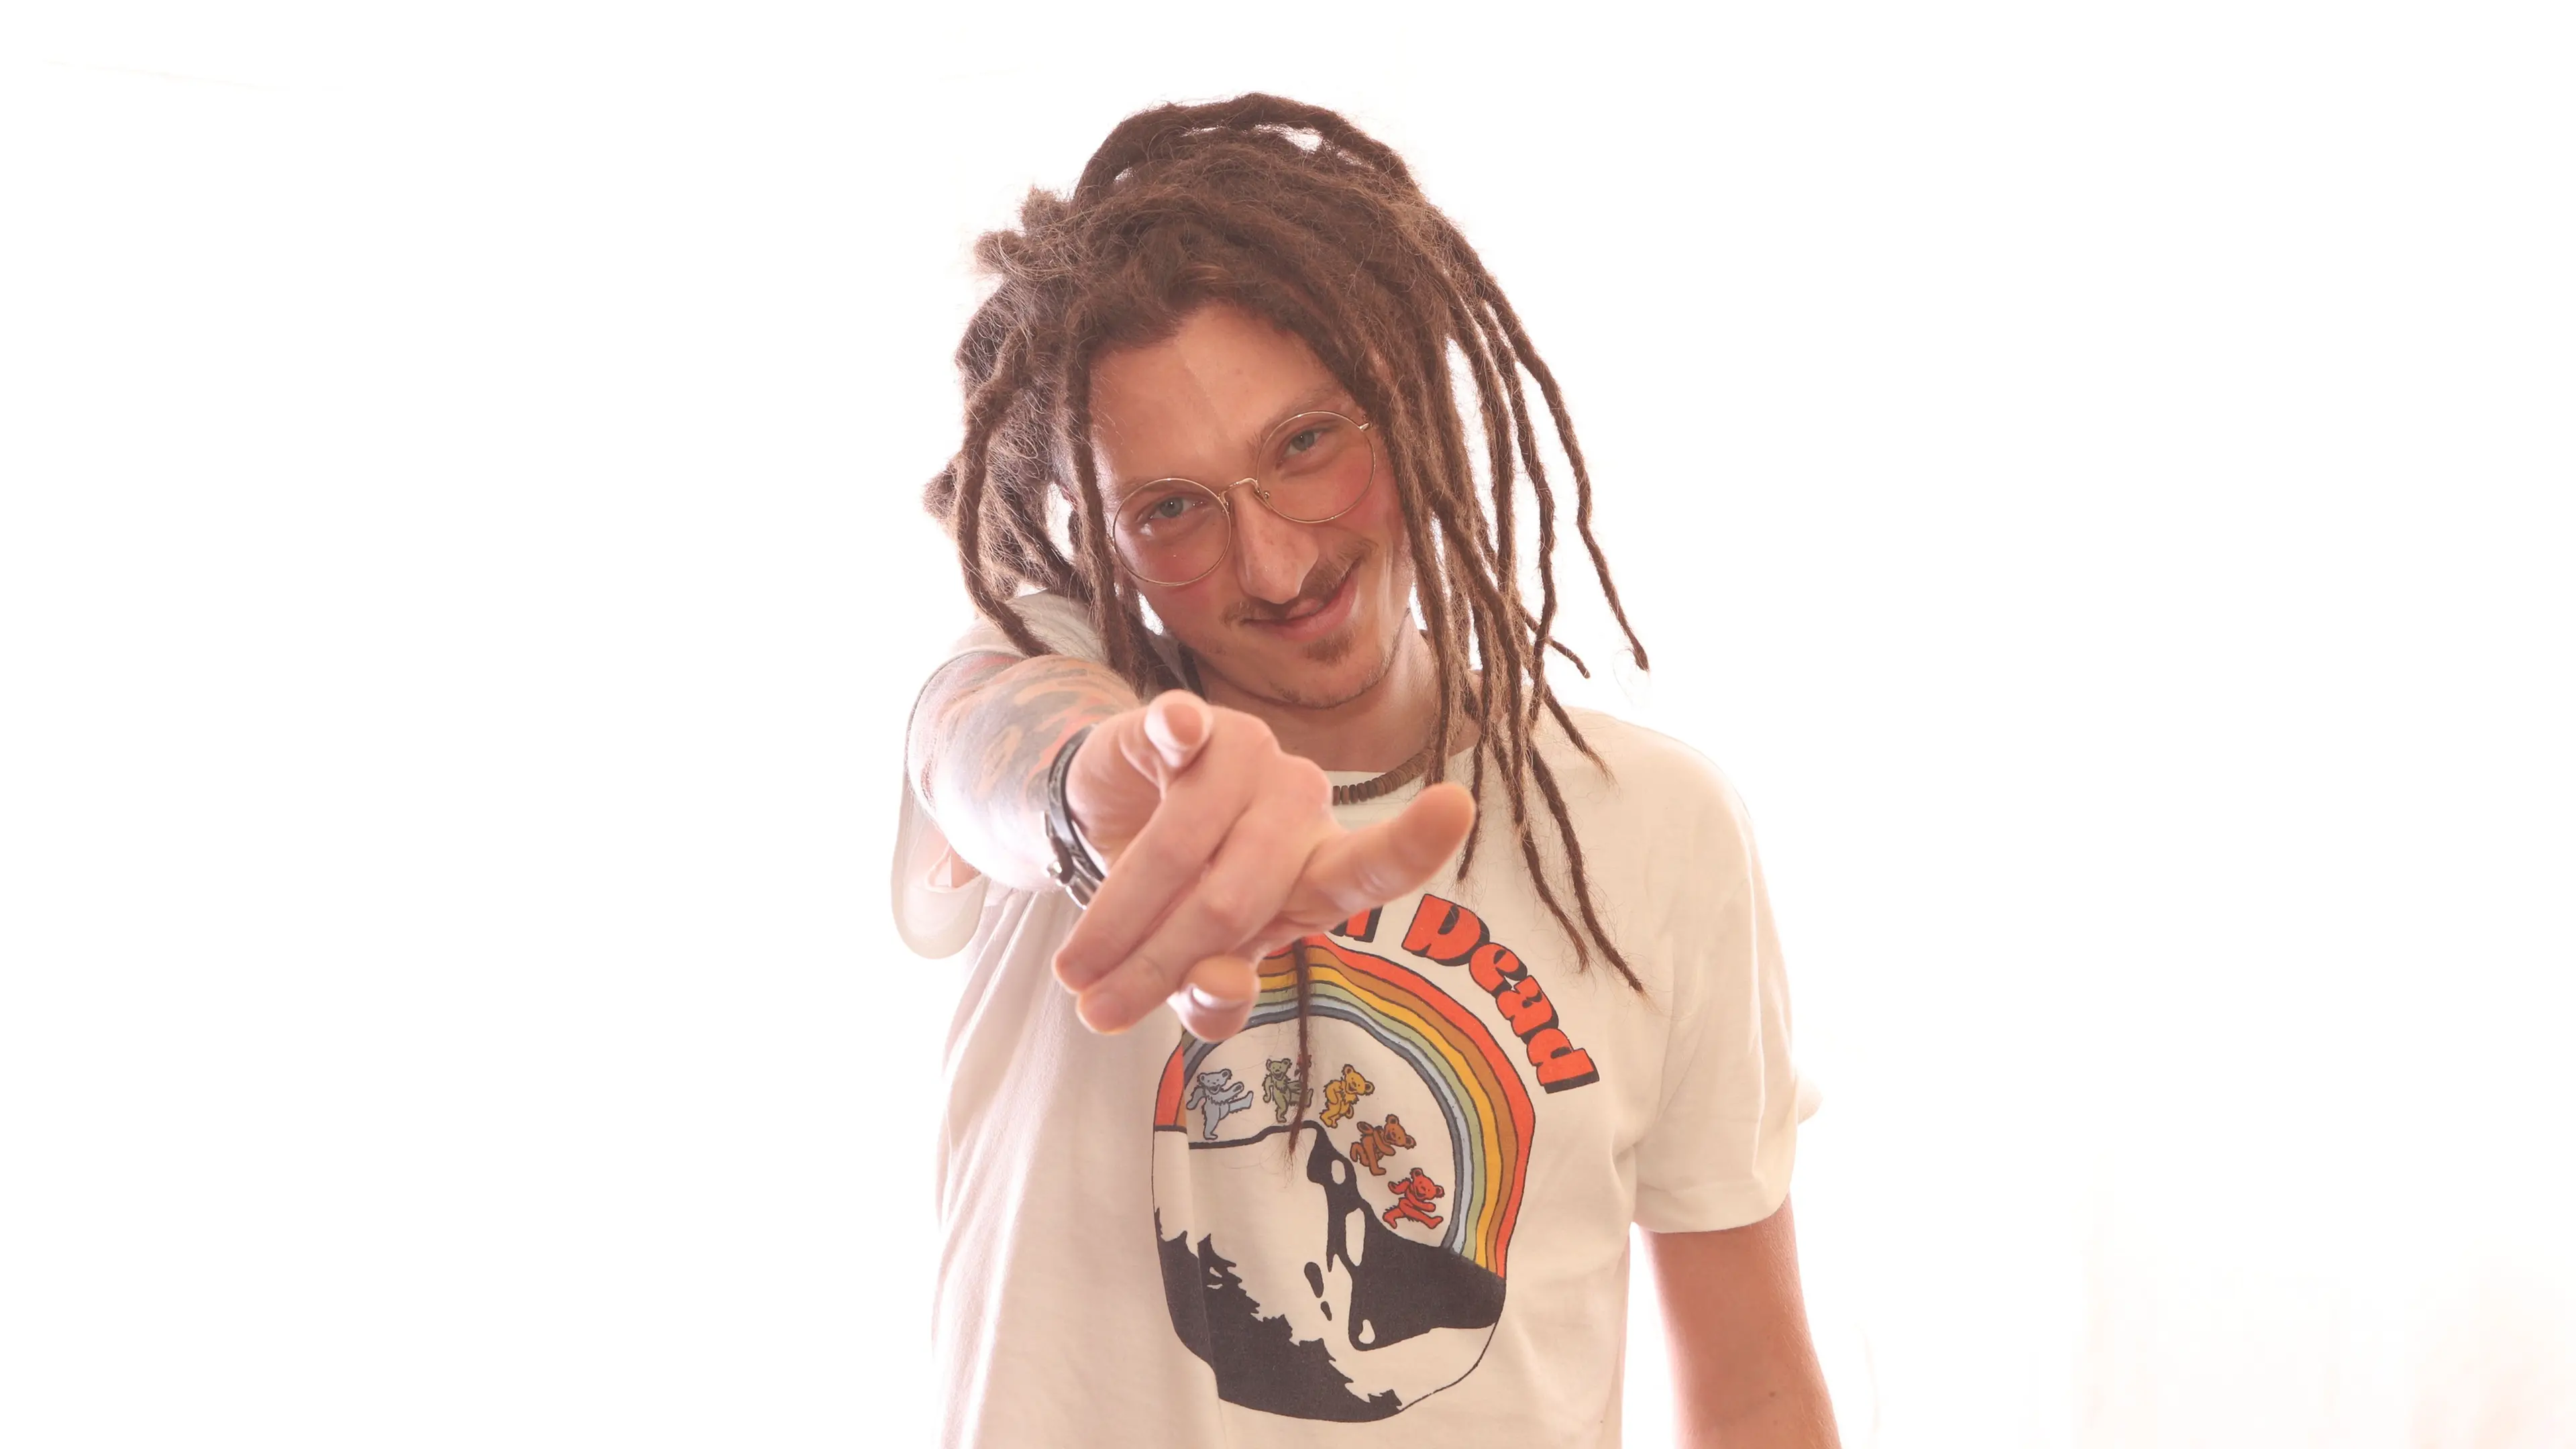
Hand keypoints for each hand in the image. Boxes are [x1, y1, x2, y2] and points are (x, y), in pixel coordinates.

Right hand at [1050, 690, 1474, 1041]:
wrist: (1106, 827)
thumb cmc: (1176, 904)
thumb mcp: (1196, 972)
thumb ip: (1216, 998)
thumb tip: (1218, 983)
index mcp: (1320, 869)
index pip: (1376, 866)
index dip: (1415, 842)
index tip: (1456, 807)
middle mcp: (1297, 803)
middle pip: (1233, 899)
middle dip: (1157, 965)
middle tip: (1099, 1013)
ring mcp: (1243, 754)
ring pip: (1183, 844)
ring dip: (1117, 918)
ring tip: (1075, 972)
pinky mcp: (1183, 721)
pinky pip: (1178, 731)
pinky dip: (1173, 736)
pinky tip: (1176, 737)